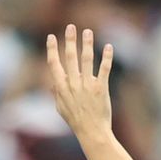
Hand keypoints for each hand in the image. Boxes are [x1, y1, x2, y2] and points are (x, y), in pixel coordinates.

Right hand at [46, 23, 113, 141]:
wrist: (92, 133)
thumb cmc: (76, 121)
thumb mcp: (60, 108)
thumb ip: (56, 93)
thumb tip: (52, 81)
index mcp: (62, 87)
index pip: (54, 64)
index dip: (52, 49)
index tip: (51, 37)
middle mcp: (73, 84)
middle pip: (70, 57)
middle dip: (70, 40)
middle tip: (71, 26)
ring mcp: (87, 85)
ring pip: (86, 60)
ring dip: (86, 44)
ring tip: (88, 31)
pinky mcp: (101, 88)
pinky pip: (104, 69)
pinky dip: (106, 57)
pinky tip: (108, 47)